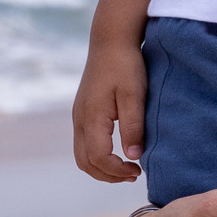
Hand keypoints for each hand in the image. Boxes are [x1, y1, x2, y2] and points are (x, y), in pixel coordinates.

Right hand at [75, 38, 147, 184]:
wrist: (110, 40)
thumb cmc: (126, 65)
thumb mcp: (134, 95)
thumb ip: (133, 127)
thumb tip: (133, 157)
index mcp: (91, 117)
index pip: (99, 158)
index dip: (117, 170)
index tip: (138, 170)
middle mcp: (79, 119)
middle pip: (85, 162)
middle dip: (108, 175)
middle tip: (133, 175)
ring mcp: (78, 116)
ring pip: (81, 155)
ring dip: (102, 168)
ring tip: (127, 167)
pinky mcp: (82, 112)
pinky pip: (83, 143)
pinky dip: (98, 156)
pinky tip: (118, 152)